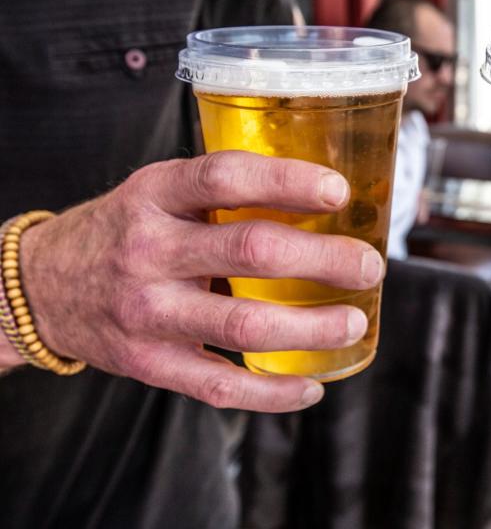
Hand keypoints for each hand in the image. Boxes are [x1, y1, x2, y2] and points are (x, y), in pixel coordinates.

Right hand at [17, 151, 384, 412]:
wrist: (43, 286)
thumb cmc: (125, 231)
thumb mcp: (158, 192)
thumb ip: (222, 194)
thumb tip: (324, 197)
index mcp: (155, 195)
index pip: (226, 178)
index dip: (288, 181)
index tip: (338, 191)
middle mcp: (149, 251)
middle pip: (250, 252)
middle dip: (323, 259)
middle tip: (367, 264)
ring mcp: (149, 312)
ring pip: (245, 325)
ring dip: (312, 327)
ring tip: (354, 322)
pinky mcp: (151, 363)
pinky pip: (220, 385)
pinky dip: (274, 392)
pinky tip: (311, 385)